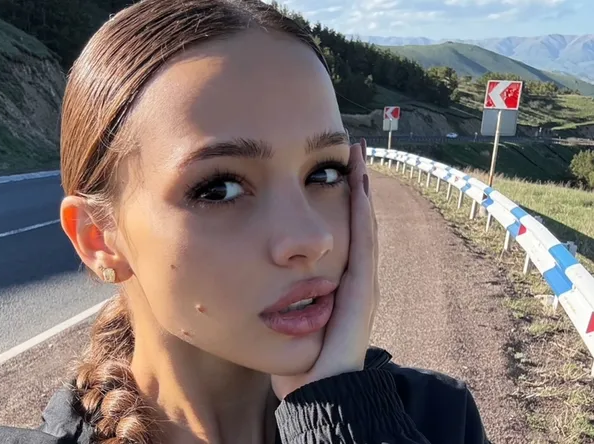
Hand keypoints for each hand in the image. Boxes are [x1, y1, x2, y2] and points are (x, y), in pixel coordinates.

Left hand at [271, 138, 379, 399]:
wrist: (319, 392)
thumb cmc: (300, 361)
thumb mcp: (287, 320)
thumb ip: (278, 299)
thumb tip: (254, 282)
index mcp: (340, 285)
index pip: (343, 234)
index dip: (340, 203)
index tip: (331, 171)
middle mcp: (357, 279)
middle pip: (358, 223)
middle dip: (354, 187)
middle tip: (350, 152)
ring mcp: (363, 283)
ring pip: (364, 226)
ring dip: (361, 190)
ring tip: (356, 156)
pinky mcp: (362, 290)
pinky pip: (363, 243)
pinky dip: (362, 212)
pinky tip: (357, 184)